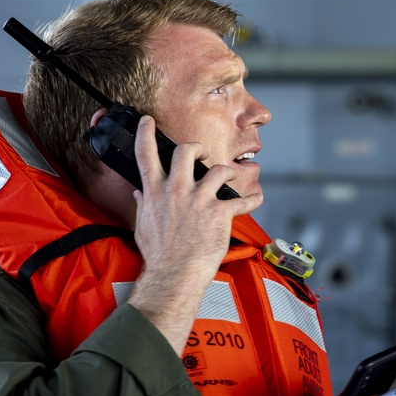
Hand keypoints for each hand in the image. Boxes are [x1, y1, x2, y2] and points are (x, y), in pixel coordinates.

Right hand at [126, 116, 262, 354]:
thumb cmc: (158, 255)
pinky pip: (243, 200)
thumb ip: (141, 204)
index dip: (146, 132)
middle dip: (196, 148)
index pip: (145, 154)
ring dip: (228, 172)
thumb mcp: (142, 226)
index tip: (148, 120)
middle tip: (202, 154)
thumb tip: (138, 192)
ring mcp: (199, 200)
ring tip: (231, 177)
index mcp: (155, 192)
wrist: (174, 275)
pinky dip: (253, 199)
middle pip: (186, 151)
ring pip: (219, 169)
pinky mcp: (219, 213)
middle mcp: (176, 191)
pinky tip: (257, 198)